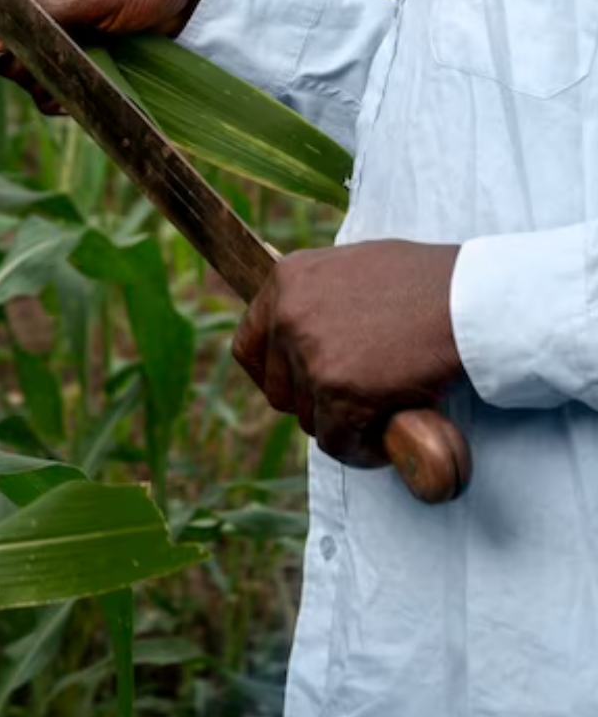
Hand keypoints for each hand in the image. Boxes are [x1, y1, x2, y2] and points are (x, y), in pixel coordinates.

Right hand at [0, 0, 221, 112]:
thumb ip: (37, 16)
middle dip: (15, 65)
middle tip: (46, 70)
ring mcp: (58, 26)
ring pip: (23, 67)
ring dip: (41, 82)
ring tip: (73, 80)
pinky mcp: (80, 51)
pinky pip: (52, 80)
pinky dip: (63, 92)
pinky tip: (83, 93)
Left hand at [232, 239, 462, 467]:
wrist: (469, 300)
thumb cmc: (422, 283)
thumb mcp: (352, 270)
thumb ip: (318, 298)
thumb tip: (302, 332)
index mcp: (287, 280)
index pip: (248, 346)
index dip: (272, 374)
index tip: (297, 388)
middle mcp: (289, 315)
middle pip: (279, 390)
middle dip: (315, 402)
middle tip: (357, 398)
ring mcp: (311, 354)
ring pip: (309, 419)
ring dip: (343, 423)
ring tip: (383, 406)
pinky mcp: (339, 392)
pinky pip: (338, 441)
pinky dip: (364, 447)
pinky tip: (392, 427)